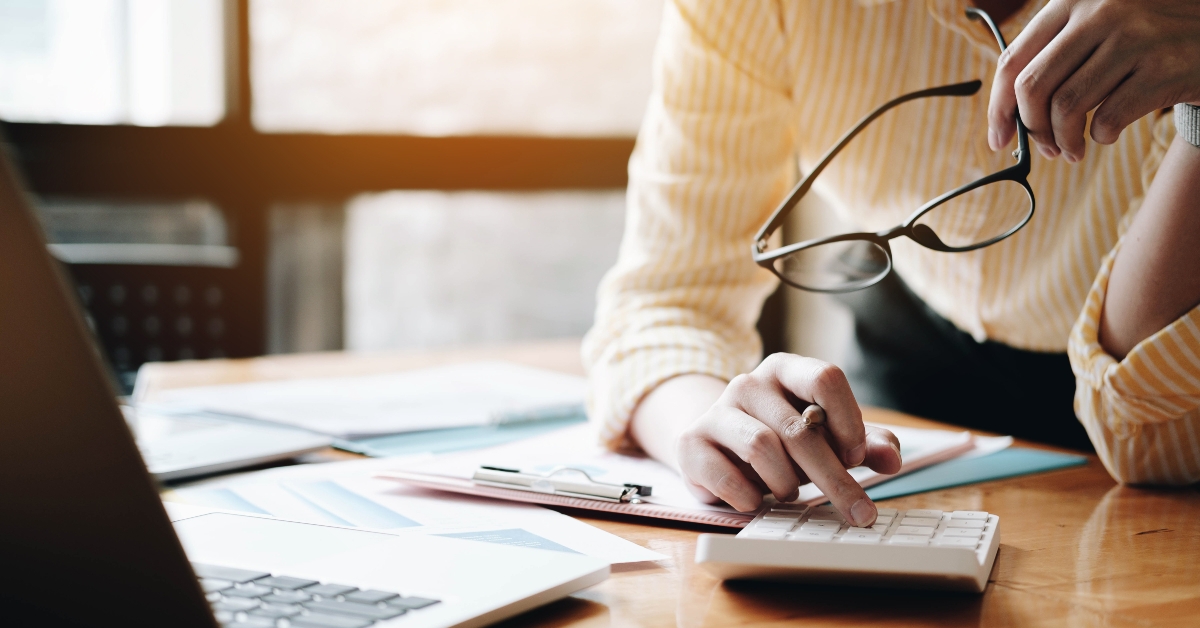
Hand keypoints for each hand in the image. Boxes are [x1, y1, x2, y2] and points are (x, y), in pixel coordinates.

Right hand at [675, 354, 901, 526]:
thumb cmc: (779, 440)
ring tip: (789, 492)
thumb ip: (863, 444)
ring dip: (787, 483)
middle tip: (858, 511)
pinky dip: (750, 497)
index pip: (825, 377)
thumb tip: (891, 459)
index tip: (857, 456)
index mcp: (785, 370)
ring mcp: (716, 411)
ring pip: (763, 448)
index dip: (848, 420)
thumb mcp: (825, 437)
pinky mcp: (691, 444)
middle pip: (800, 427)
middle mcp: (748, 383)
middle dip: (834, 477)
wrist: (714, 447)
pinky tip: (755, 499)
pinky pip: (728, 478)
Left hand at [987, 0, 1199, 161]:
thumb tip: (1007, 116)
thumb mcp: (1097, 27)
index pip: (1014, 60)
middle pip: (1033, 88)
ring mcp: (1134, 39)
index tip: (997, 137)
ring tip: (1072, 150)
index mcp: (1072, 1)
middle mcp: (1100, 13)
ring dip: (1062, 141)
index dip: (997, 107)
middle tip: (1043, 149)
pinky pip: (1108, 119)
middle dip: (1030, 129)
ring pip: (1066, 107)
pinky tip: (1107, 134)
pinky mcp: (1163, 69)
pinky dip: (1100, 137)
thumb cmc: (1143, 39)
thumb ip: (1055, 57)